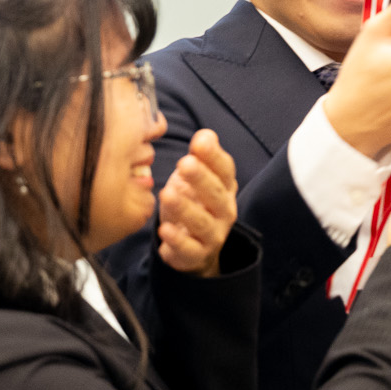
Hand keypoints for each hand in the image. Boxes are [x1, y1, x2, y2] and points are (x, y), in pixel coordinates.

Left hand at [156, 130, 237, 276]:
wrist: (194, 246)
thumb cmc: (193, 203)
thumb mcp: (194, 178)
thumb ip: (200, 157)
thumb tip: (206, 134)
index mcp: (224, 188)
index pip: (225, 170)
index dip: (214, 157)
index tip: (199, 142)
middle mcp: (224, 210)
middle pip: (216, 195)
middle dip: (201, 179)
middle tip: (184, 164)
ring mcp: (213, 234)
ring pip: (202, 222)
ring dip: (185, 208)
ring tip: (167, 194)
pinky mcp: (197, 254)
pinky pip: (189, 249)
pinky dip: (177, 240)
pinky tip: (165, 229)